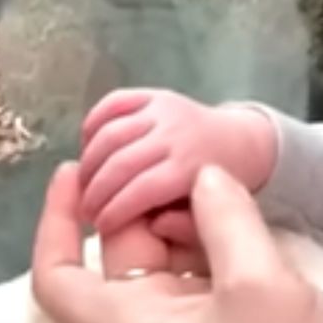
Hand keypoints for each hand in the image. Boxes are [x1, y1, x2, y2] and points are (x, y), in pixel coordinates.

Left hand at [31, 163, 322, 322]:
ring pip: (176, 275)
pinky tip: (261, 222)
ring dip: (192, 228)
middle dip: (142, 208)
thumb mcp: (259, 288)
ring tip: (225, 180)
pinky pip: (219, 295)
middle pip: (121, 265)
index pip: (58, 278)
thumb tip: (202, 177)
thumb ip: (225, 221)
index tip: (74, 172)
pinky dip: (230, 254)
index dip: (56, 223)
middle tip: (185, 161)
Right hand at [77, 90, 276, 235]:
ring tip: (81, 184)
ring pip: (110, 132)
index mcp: (192, 168)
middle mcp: (176, 134)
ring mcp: (163, 109)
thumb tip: (152, 226)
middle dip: (95, 191)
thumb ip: (185, 227)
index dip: (114, 210)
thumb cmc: (221, 190)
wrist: (241, 142)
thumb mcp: (214, 217)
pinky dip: (92, 123)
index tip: (98, 228)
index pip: (143, 190)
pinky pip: (113, 103)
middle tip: (83, 211)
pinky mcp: (153, 94)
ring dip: (88, 161)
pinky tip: (86, 147)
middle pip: (120, 162)